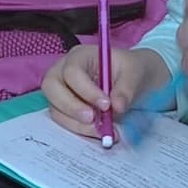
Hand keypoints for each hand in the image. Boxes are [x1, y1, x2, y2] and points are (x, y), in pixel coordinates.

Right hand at [41, 45, 167, 137]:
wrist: (134, 81)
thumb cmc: (131, 70)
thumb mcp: (135, 73)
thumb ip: (126, 88)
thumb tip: (117, 107)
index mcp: (80, 55)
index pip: (72, 71)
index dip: (86, 90)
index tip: (106, 105)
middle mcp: (64, 70)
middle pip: (51, 87)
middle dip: (71, 107)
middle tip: (93, 120)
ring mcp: (61, 90)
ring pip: (54, 107)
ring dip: (75, 122)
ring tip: (100, 129)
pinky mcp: (63, 107)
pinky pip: (62, 120)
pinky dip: (77, 128)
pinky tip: (97, 131)